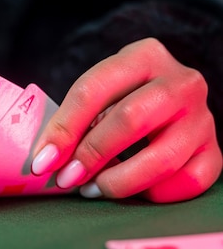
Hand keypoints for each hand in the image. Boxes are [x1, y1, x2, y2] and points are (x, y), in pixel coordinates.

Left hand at [31, 37, 221, 201]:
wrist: (168, 103)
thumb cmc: (120, 100)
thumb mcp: (97, 96)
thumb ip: (72, 122)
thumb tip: (45, 161)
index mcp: (143, 56)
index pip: (93, 90)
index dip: (63, 129)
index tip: (42, 161)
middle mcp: (181, 82)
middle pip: (130, 119)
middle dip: (91, 154)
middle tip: (67, 178)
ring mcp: (203, 117)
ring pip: (162, 158)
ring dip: (119, 181)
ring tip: (93, 188)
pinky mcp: (215, 151)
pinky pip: (188, 181)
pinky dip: (154, 193)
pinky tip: (133, 190)